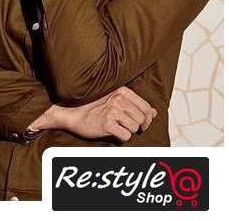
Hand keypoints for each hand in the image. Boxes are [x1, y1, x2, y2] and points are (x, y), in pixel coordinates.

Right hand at [31, 87, 156, 141]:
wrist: (74, 113)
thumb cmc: (96, 107)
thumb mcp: (116, 101)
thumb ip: (137, 105)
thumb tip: (154, 112)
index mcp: (122, 91)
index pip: (146, 107)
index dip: (147, 119)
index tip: (142, 124)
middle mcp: (118, 99)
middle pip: (142, 119)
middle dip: (138, 127)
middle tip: (128, 127)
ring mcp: (112, 111)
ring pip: (134, 128)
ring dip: (128, 132)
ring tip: (118, 128)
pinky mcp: (107, 124)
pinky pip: (125, 136)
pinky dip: (121, 137)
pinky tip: (113, 132)